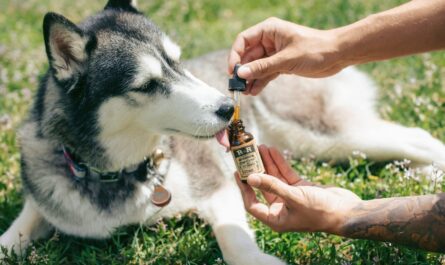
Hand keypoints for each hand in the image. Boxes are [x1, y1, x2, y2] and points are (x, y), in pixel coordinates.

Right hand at [228, 17, 343, 94]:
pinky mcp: (282, 64)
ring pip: (256, 66)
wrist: (337, 55)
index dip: (235, 55)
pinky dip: (260, 82)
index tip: (232, 71)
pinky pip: (266, 73)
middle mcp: (269, 40)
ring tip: (244, 92)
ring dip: (250, 79)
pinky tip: (254, 91)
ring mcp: (275, 53)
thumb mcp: (286, 59)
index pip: (244, 40)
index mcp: (269, 30)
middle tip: (236, 86)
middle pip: (248, 55)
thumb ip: (263, 67)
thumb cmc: (315, 49)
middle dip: (242, 71)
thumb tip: (241, 74)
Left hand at [235, 145, 360, 233]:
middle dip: (255, 170)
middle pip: (262, 187)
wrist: (347, 211)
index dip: (244, 189)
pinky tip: (273, 151)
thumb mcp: (294, 197)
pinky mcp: (300, 189)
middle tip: (247, 155)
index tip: (238, 173)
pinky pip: (286, 174)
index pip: (252, 204)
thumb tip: (251, 178)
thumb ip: (272, 186)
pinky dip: (280, 163)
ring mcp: (290, 198)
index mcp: (276, 219)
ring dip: (267, 163)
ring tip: (260, 147)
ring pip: (274, 178)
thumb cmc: (320, 211)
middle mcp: (281, 209)